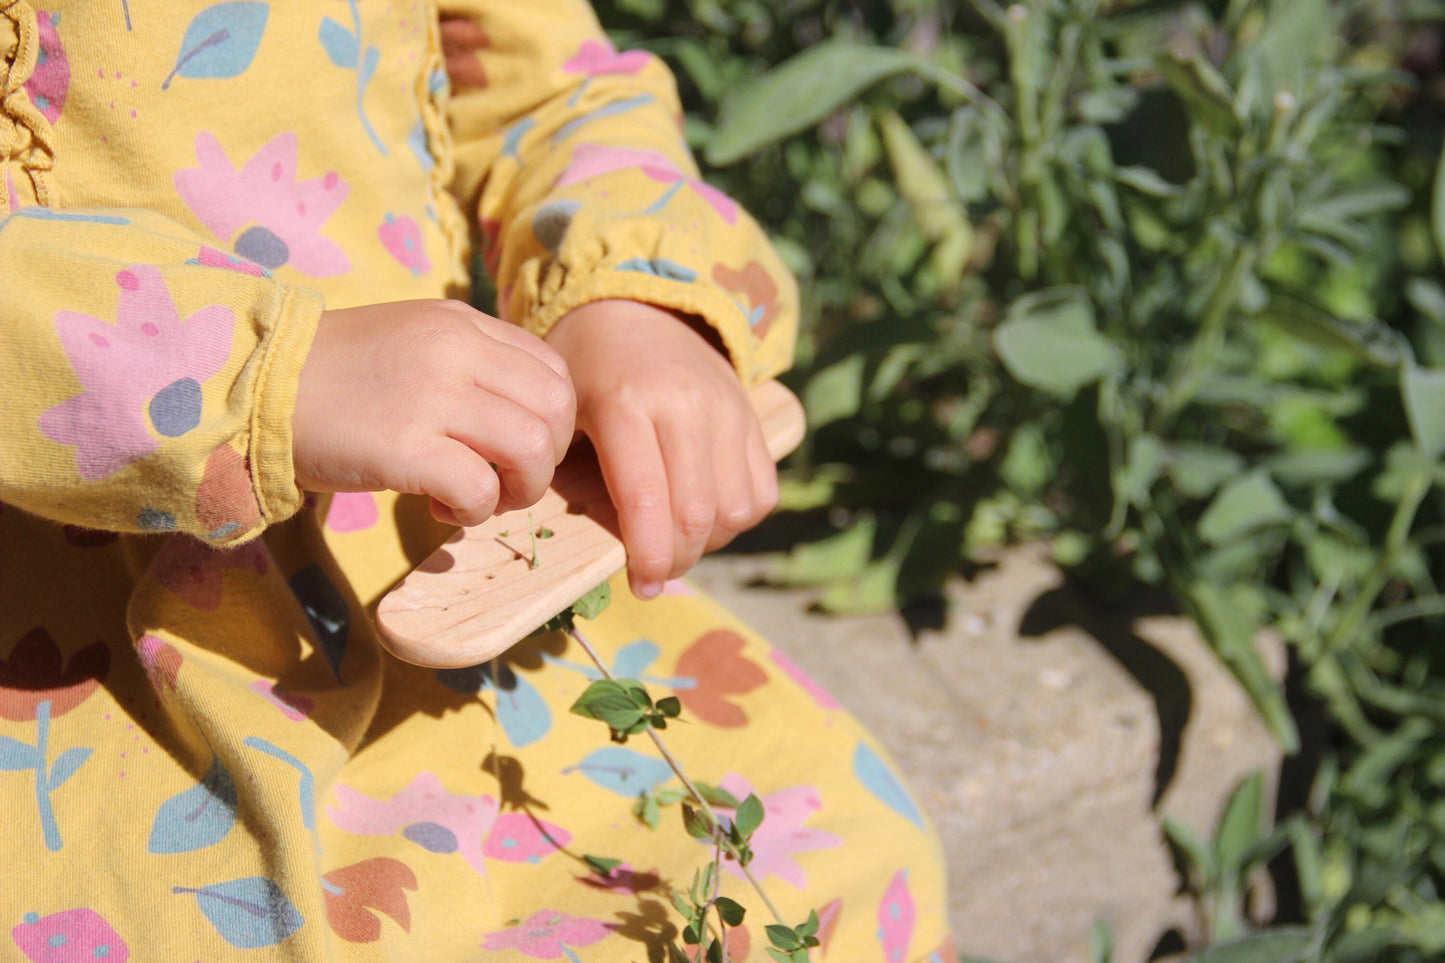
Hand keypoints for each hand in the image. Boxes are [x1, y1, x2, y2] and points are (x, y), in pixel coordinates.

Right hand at [293, 300, 574, 525]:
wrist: (254, 383)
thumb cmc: (334, 375)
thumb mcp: (414, 341)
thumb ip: (470, 364)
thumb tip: (524, 417)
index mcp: (464, 324)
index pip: (554, 372)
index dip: (552, 423)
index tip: (517, 449)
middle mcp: (457, 351)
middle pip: (557, 410)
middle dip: (547, 460)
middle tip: (505, 480)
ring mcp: (432, 397)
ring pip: (533, 449)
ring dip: (520, 490)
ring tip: (479, 498)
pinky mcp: (404, 447)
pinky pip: (481, 490)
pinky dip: (474, 512)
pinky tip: (441, 510)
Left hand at [546, 300, 778, 598]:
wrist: (636, 306)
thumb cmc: (584, 367)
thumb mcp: (561, 409)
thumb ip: (568, 472)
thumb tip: (587, 548)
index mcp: (627, 404)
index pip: (648, 503)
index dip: (647, 558)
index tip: (639, 587)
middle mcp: (686, 406)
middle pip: (697, 516)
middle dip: (675, 560)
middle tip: (653, 574)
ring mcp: (727, 409)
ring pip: (735, 510)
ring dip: (709, 543)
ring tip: (677, 541)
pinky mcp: (751, 415)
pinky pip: (762, 491)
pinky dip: (738, 518)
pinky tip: (706, 515)